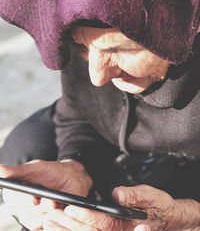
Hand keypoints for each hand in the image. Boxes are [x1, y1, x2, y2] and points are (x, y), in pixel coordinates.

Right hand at [0, 159, 92, 229]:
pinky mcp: (42, 223)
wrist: (72, 178)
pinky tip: (59, 210)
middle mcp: (21, 205)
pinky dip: (53, 220)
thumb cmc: (53, 171)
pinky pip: (43, 227)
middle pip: (23, 214)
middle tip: (51, 200)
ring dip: (47, 213)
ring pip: (33, 222)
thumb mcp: (36, 168)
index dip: (23, 200)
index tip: (34, 199)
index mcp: (16, 191)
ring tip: (56, 203)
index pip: (12, 199)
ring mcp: (32, 216)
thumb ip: (17, 171)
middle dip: (40, 208)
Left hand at [40, 184, 188, 230]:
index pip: (103, 223)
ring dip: (66, 230)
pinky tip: (60, 227)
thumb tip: (117, 194)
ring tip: (48, 222)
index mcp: (128, 225)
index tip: (68, 208)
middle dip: (68, 225)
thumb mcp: (152, 196)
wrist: (168, 219)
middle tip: (49, 216)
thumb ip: (134, 196)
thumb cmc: (160, 207)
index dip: (85, 216)